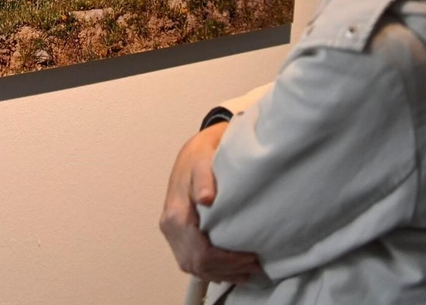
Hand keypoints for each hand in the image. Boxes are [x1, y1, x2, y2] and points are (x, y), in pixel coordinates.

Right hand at [159, 122, 264, 283]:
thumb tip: (206, 198)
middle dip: (227, 270)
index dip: (227, 261)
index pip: (200, 253)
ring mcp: (172, 233)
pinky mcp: (178, 235)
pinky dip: (213, 270)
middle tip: (255, 267)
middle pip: (197, 265)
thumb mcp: (203, 162)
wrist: (192, 152)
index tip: (250, 257)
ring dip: (221, 273)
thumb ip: (204, 179)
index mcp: (175, 215)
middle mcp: (170, 228)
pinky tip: (231, 269)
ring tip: (247, 271)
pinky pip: (193, 262)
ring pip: (194, 267)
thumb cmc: (200, 156)